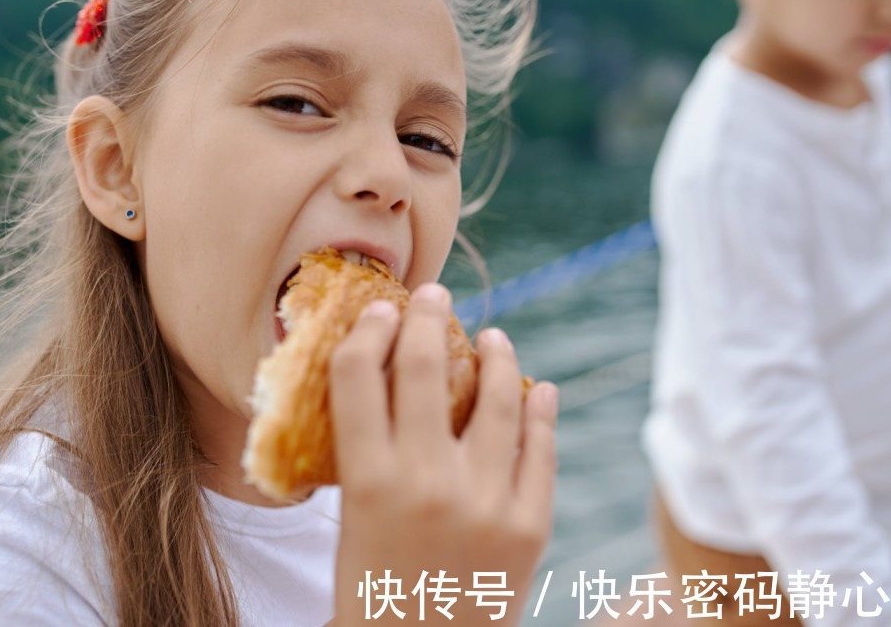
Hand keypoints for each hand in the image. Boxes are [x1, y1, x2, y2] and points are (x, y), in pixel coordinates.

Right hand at [329, 283, 558, 624]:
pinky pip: (540, 449)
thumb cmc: (371, 595)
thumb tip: (383, 379)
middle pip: (425, 368)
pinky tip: (539, 388)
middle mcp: (427, 483)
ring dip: (496, 354)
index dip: (367, 330)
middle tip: (431, 295)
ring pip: (497, 398)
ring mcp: (486, 502)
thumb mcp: (349, 523)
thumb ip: (365, 454)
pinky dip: (541, 411)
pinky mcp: (531, 525)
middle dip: (427, 317)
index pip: (358, 374)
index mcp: (367, 482)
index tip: (378, 311)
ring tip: (493, 335)